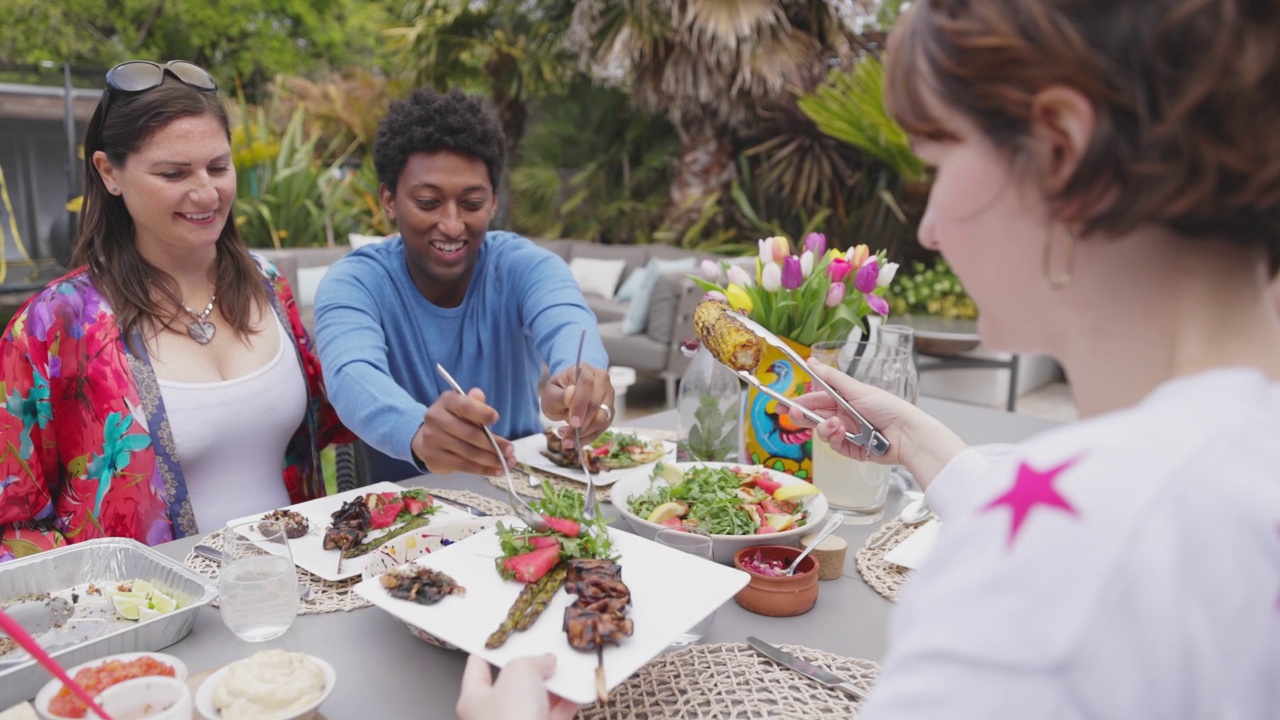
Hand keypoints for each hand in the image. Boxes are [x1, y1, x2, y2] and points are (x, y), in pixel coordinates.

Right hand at [412, 387, 515, 475]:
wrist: (427, 438)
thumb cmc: (454, 420)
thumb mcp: (464, 406)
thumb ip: (475, 403)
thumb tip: (482, 400)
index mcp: (447, 402)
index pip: (464, 406)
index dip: (481, 413)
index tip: (496, 419)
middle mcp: (436, 419)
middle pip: (470, 434)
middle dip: (494, 444)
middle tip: (510, 451)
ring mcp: (433, 440)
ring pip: (469, 453)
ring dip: (492, 459)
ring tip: (508, 462)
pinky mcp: (434, 459)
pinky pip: (464, 466)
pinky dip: (483, 470)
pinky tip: (497, 471)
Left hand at [456, 653, 578, 719]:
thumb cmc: (511, 719)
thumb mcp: (519, 671)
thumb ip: (532, 661)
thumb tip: (545, 662)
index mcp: (474, 699)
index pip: (478, 667)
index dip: (492, 649)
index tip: (504, 638)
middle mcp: (492, 716)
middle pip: (513, 683)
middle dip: (532, 668)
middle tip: (546, 653)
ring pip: (537, 700)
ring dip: (554, 685)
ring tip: (567, 669)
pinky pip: (555, 715)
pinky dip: (567, 703)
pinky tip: (578, 691)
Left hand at [541, 364, 615, 446]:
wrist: (567, 396)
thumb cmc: (558, 393)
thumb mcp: (550, 394)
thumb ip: (559, 396)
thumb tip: (571, 395)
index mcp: (584, 370)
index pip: (586, 384)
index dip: (580, 404)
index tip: (573, 422)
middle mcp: (602, 381)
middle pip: (597, 403)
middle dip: (582, 424)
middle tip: (567, 438)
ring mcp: (609, 396)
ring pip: (604, 418)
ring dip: (586, 433)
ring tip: (568, 439)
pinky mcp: (610, 411)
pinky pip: (604, 427)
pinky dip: (589, 437)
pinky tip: (576, 440)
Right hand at [788, 357, 967, 487]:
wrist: (905, 433)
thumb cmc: (886, 406)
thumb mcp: (855, 388)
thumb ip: (830, 377)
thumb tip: (811, 361)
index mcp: (844, 400)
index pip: (816, 400)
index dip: (799, 402)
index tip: (781, 405)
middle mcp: (844, 416)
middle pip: (815, 417)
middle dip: (802, 416)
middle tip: (790, 414)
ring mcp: (847, 433)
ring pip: (822, 432)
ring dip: (824, 427)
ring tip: (835, 425)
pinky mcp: (852, 450)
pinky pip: (834, 445)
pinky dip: (835, 439)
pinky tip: (841, 433)